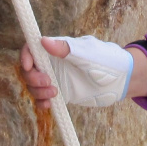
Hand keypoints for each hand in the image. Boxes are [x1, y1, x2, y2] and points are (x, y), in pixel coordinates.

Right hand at [19, 36, 139, 107]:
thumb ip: (65, 49)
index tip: (28, 66)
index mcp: (57, 49)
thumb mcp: (86, 54)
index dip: (25, 56)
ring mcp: (56, 78)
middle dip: (33, 77)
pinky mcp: (61, 93)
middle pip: (30, 69)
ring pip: (34, 85)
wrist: (121, 80)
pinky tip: (49, 105)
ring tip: (54, 93)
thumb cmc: (106, 60)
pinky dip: (42, 103)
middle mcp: (53, 63)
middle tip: (48, 82)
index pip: (32, 49)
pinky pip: (44, 99)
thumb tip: (43, 40)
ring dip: (38, 91)